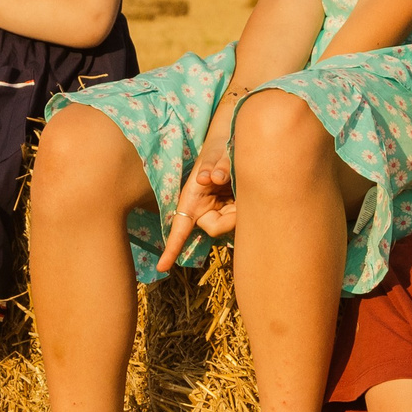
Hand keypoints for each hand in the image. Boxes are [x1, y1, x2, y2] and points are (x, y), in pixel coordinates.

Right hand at [153, 136, 235, 273]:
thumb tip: (212, 177)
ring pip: (233, 223)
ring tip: (242, 187)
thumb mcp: (216, 154)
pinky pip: (243, 217)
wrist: (234, 145)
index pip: (179, 229)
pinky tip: (247, 191)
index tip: (162, 267)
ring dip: (241, 209)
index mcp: (191, 201)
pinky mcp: (234, 211)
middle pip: (218, 228)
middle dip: (231, 218)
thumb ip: (216, 164)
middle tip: (241, 199)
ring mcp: (220, 212)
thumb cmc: (218, 149)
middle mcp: (204, 210)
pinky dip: (249, 206)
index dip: (171, 249)